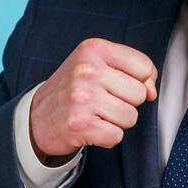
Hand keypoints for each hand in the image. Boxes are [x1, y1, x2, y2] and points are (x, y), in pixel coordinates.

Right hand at [29, 38, 157, 159]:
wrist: (36, 117)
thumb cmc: (74, 90)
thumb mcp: (98, 66)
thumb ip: (133, 71)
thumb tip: (152, 92)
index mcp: (93, 49)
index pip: (144, 66)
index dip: (140, 81)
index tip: (120, 85)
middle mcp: (87, 69)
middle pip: (139, 94)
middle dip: (126, 103)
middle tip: (102, 101)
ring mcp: (82, 97)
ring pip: (131, 117)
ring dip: (117, 121)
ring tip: (96, 114)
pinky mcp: (80, 124)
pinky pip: (116, 136)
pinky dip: (107, 138)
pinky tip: (90, 128)